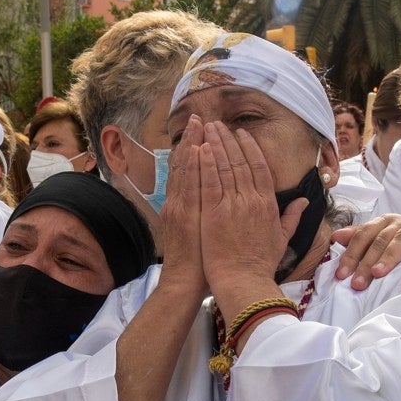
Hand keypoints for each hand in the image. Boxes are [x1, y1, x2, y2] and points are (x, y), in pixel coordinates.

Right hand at [156, 115, 205, 294]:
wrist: (185, 283)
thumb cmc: (199, 263)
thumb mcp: (201, 232)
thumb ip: (208, 212)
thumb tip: (220, 198)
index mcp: (185, 205)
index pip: (193, 170)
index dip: (197, 147)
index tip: (203, 129)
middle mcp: (180, 202)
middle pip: (188, 164)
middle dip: (194, 139)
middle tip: (200, 116)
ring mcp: (180, 206)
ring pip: (186, 169)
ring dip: (191, 144)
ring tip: (197, 123)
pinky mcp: (184, 214)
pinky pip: (188, 185)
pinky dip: (191, 166)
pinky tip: (195, 148)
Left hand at [198, 121, 303, 320]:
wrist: (245, 281)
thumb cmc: (261, 263)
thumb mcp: (282, 238)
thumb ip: (293, 216)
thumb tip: (306, 201)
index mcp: (268, 204)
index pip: (260, 168)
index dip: (250, 148)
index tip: (242, 135)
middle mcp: (252, 200)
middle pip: (241, 161)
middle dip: (229, 140)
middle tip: (219, 124)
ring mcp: (233, 205)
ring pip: (225, 167)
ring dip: (216, 144)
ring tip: (208, 128)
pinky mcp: (214, 212)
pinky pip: (210, 181)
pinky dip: (206, 163)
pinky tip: (202, 148)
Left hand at [331, 214, 400, 289]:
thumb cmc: (400, 246)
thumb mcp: (378, 242)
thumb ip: (358, 239)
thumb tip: (335, 237)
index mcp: (382, 222)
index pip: (363, 235)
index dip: (351, 254)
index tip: (342, 274)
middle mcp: (398, 222)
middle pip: (379, 240)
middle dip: (366, 262)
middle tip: (358, 283)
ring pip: (400, 239)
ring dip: (388, 256)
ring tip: (378, 273)